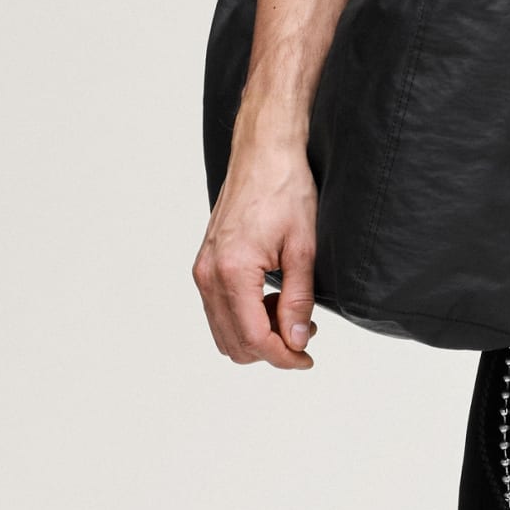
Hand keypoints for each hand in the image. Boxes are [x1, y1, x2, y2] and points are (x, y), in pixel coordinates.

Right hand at [193, 121, 318, 367]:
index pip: (254, 338)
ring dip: (256, 334)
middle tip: (304, 334)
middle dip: (270, 349)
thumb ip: (298, 299)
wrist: (264, 151)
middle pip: (234, 343)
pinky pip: (218, 309)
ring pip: (224, 331)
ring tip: (290, 314)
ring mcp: (203, 269)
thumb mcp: (303, 246)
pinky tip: (272, 300)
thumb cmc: (285, 188)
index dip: (282, 357)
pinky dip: (244, 317)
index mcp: (232, 270)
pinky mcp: (206, 263)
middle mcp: (209, 274)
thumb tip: (295, 341)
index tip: (306, 358)